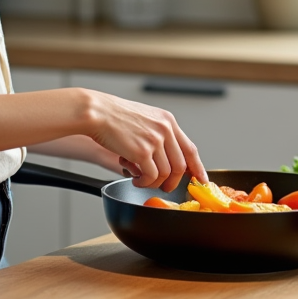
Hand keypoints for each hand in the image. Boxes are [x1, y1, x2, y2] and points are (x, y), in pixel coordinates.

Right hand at [82, 90, 205, 191]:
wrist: (97, 111)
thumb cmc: (114, 116)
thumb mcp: (145, 118)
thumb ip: (158, 134)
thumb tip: (166, 157)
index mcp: (167, 121)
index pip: (190, 149)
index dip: (197, 168)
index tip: (200, 179)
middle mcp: (165, 129)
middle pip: (181, 165)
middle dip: (174, 182)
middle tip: (164, 187)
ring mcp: (155, 140)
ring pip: (166, 173)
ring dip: (154, 183)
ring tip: (141, 180)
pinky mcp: (142, 151)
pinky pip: (151, 176)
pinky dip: (144, 182)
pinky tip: (135, 179)